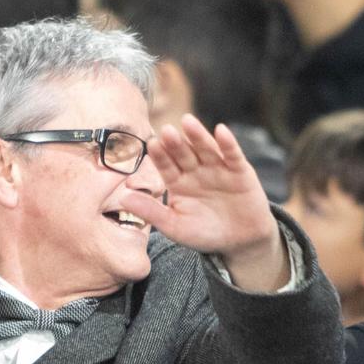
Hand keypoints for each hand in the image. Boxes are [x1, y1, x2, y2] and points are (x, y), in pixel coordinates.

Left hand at [123, 117, 283, 289]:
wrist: (241, 241)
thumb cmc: (205, 234)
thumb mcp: (175, 226)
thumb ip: (152, 212)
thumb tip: (123, 199)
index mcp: (177, 181)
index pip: (165, 165)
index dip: (160, 156)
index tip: (151, 145)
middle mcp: (195, 170)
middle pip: (184, 153)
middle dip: (175, 142)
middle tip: (166, 131)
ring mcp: (218, 168)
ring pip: (206, 148)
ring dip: (198, 135)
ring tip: (188, 122)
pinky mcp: (240, 170)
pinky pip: (233, 155)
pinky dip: (228, 143)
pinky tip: (221, 131)